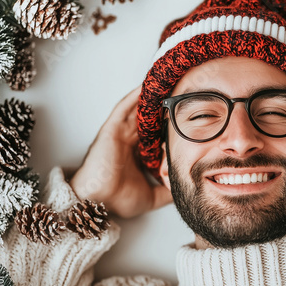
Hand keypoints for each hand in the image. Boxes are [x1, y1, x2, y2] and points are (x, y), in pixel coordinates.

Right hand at [70, 86, 172, 217]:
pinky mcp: (112, 130)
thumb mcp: (152, 196)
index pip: (157, 132)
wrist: (97, 203)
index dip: (170, 123)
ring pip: (138, 109)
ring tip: (166, 81)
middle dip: (163, 104)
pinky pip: (124, 109)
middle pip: (150, 117)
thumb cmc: (117, 199)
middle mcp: (130, 140)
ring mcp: (120, 133)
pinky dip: (134, 97)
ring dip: (151, 96)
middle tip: (182, 90)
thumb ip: (166, 191)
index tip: (188, 114)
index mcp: (138, 152)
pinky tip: (145, 87)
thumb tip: (184, 188)